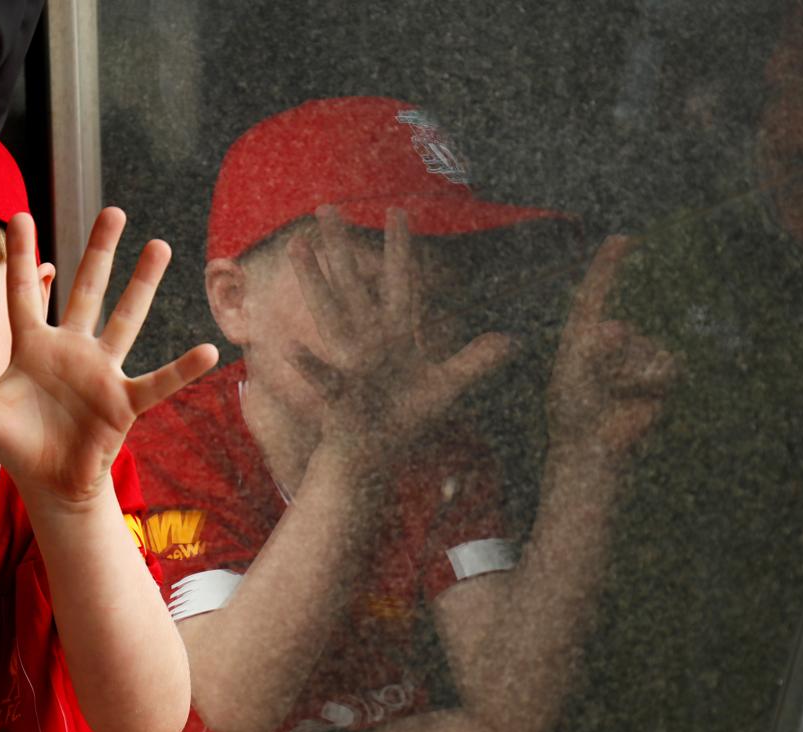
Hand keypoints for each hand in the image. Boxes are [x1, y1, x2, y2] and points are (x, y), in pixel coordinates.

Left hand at [0, 208, 217, 506]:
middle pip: (88, 291)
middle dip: (100, 252)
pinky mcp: (123, 402)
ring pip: (125, 320)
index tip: (18, 212)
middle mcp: (71, 350)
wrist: (50, 481)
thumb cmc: (16, 442)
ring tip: (161, 246)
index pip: (24, 292)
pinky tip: (209, 351)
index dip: (20, 255)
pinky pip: (157, 382)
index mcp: (33, 346)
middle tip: (115, 211)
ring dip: (143, 285)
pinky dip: (182, 370)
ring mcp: (101, 372)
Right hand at [286, 205, 512, 454]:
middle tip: (326, 206)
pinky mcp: (339, 393)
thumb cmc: (403, 419)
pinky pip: (324, 376)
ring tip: (297, 247)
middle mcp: (368, 339)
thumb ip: (474, 363)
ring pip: (329, 312)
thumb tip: (511, 341)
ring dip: (314, 280)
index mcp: (395, 334)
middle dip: (342, 246)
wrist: (372, 454)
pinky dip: (309, 364)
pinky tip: (291, 348)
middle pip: (353, 282)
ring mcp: (350, 361)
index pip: (400, 282)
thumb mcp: (446, 388)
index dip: (400, 248)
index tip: (399, 211)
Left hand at [545, 236, 674, 458]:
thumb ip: (590, 351)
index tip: (622, 238)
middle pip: (624, 333)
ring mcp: (639, 354)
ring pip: (647, 351)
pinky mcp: (661, 373)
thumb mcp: (572, 380)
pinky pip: (666, 366)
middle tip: (599, 390)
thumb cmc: (575, 413)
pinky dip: (650, 382)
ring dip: (630, 377)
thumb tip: (617, 325)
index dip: (608, 265)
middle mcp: (613, 340)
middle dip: (613, 361)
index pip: (595, 294)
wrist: (596, 446)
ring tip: (615, 395)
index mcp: (582, 335)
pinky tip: (638, 397)